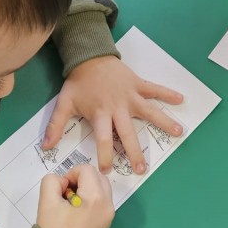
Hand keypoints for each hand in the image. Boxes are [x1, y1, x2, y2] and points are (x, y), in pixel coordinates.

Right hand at [36, 164, 114, 227]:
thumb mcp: (47, 202)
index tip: (59, 190)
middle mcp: (108, 206)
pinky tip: (74, 214)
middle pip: (97, 177)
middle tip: (64, 194)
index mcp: (97, 199)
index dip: (70, 174)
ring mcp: (108, 217)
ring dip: (86, 189)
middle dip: (80, 180)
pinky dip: (89, 200)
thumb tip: (64, 182)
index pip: (86, 170)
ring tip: (68, 204)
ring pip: (101, 189)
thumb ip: (52, 182)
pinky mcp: (105, 226)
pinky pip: (101, 203)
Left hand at [42, 55, 183, 174]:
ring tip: (178, 132)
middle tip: (142, 169)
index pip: (104, 139)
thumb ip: (56, 126)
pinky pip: (154, 89)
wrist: (89, 56)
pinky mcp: (137, 84)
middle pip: (128, 133)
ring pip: (149, 111)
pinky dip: (167, 93)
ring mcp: (130, 95)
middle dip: (135, 152)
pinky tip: (180, 99)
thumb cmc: (78, 83)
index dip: (106, 156)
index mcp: (101, 114)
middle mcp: (118, 107)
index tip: (107, 171)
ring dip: (163, 121)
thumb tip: (46, 147)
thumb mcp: (64, 103)